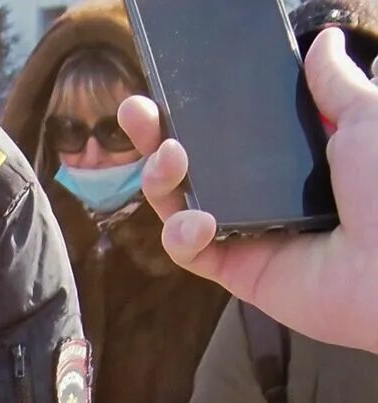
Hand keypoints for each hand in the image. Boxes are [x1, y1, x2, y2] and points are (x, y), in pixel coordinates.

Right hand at [118, 29, 377, 352]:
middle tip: (136, 113)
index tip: (166, 92)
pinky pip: (190, 252)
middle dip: (155, 139)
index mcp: (293, 156)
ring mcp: (248, 232)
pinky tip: (198, 221)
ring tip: (171, 159)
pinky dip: (182, 234)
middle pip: (192, 165)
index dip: (192, 111)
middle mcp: (265, 193)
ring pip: (179, 205)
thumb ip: (335, 83)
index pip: (229, 131)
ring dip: (160, 179)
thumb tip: (324, 43)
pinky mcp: (238, 270)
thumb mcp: (368, 119)